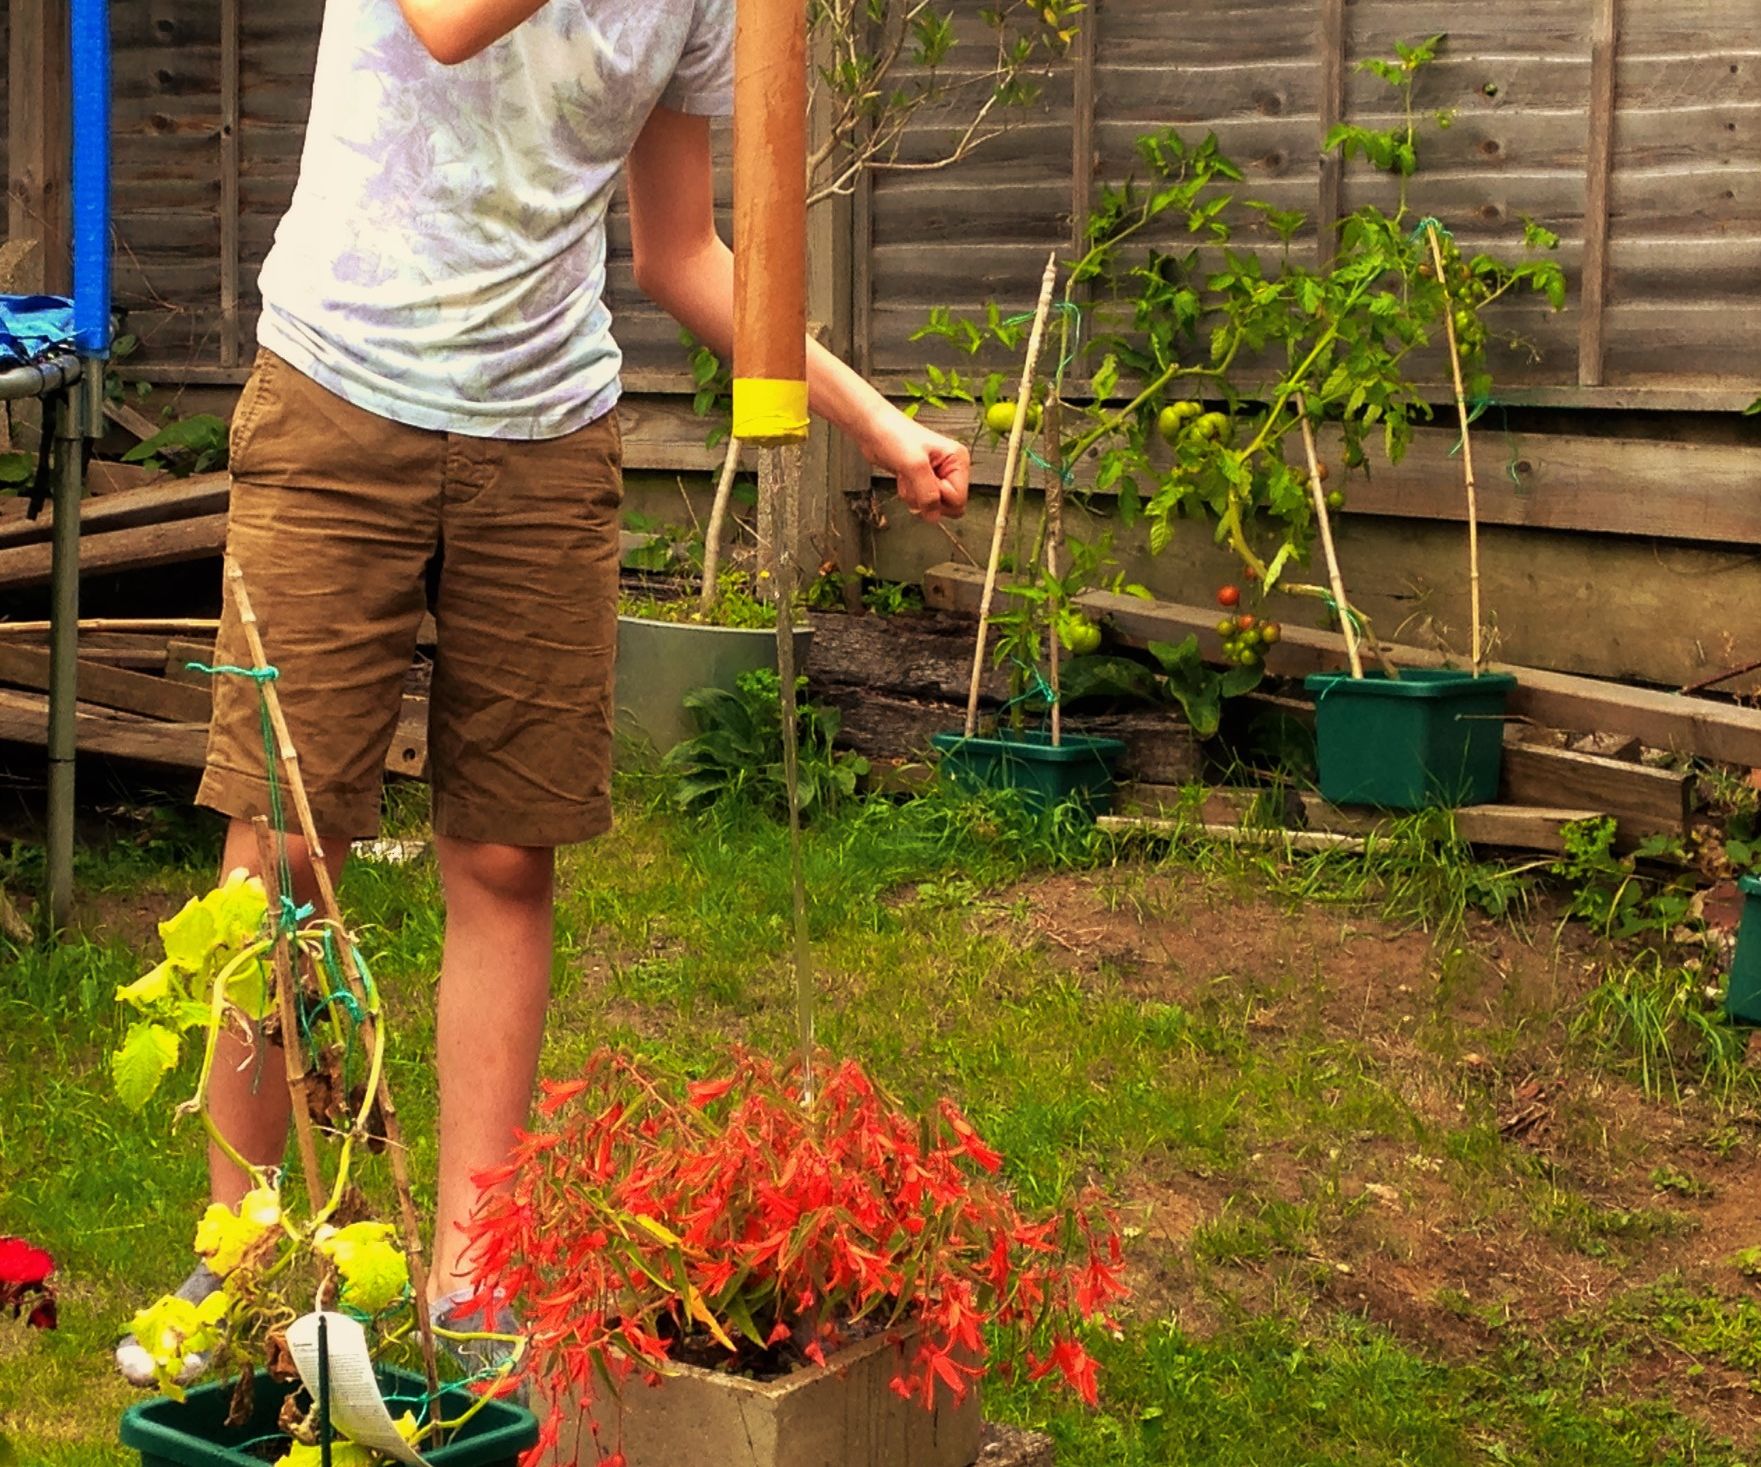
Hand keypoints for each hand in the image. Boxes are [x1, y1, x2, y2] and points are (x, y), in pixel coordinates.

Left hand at [858, 409, 969, 524]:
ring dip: (914, 496)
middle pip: (948, 506)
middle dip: (926, 499)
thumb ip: (927, 492)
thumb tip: (934, 516)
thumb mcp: (914, 465)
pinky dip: (909, 494)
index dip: (938, 497)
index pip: (958, 499)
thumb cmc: (893, 435)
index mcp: (958, 460)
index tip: (925, 480)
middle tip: (915, 479)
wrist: (873, 429)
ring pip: (933, 506)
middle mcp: (951, 469)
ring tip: (907, 475)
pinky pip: (921, 501)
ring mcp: (937, 476)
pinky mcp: (923, 481)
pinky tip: (903, 477)